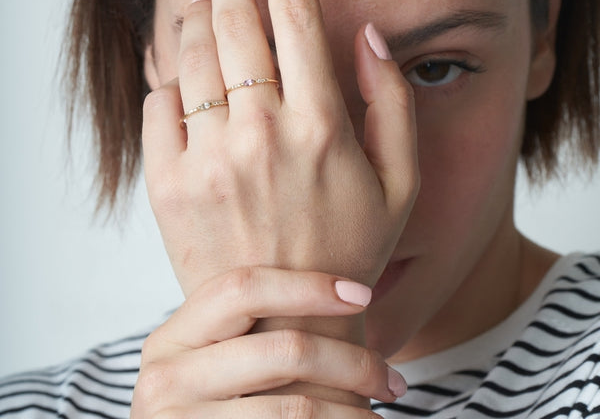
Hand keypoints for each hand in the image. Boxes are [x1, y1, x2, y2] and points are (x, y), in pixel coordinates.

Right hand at [131, 267, 405, 418]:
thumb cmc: (216, 402)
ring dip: (355, 410)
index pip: (243, 287)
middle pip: (284, 349)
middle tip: (392, 379)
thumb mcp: (214, 360)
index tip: (362, 293)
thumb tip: (344, 293)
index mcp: (173, 337)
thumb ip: (250, 328)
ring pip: (299, 407)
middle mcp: (166, 378)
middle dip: (353, 361)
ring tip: (381, 407)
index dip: (308, 285)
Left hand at [142, 0, 418, 296]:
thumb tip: (368, 35)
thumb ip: (394, 103)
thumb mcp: (400, 183)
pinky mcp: (169, 185)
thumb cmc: (347, 250)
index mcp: (321, 127)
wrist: (282, 322)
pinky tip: (180, 68)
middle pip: (238, 21)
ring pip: (192, 56)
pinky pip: (159, 106)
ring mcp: (209, 159)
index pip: (299, 14)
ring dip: (194, 12)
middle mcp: (262, 134)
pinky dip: (167, 75)